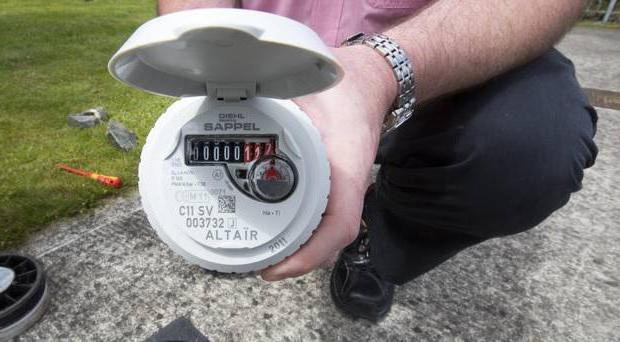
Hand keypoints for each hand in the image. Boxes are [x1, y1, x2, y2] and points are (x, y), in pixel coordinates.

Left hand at [260, 45, 395, 280]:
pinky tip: (272, 226)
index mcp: (346, 167)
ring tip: (258, 253)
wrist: (370, 84)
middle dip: (294, 260)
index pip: (339, 226)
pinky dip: (299, 229)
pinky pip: (321, 217)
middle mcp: (348, 185)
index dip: (309, 255)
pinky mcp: (335, 185)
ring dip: (297, 248)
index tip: (273, 270)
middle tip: (253, 264)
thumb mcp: (306, 86)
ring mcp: (343, 188)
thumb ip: (270, 94)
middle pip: (328, 241)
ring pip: (326, 233)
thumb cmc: (342, 86)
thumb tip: (224, 103)